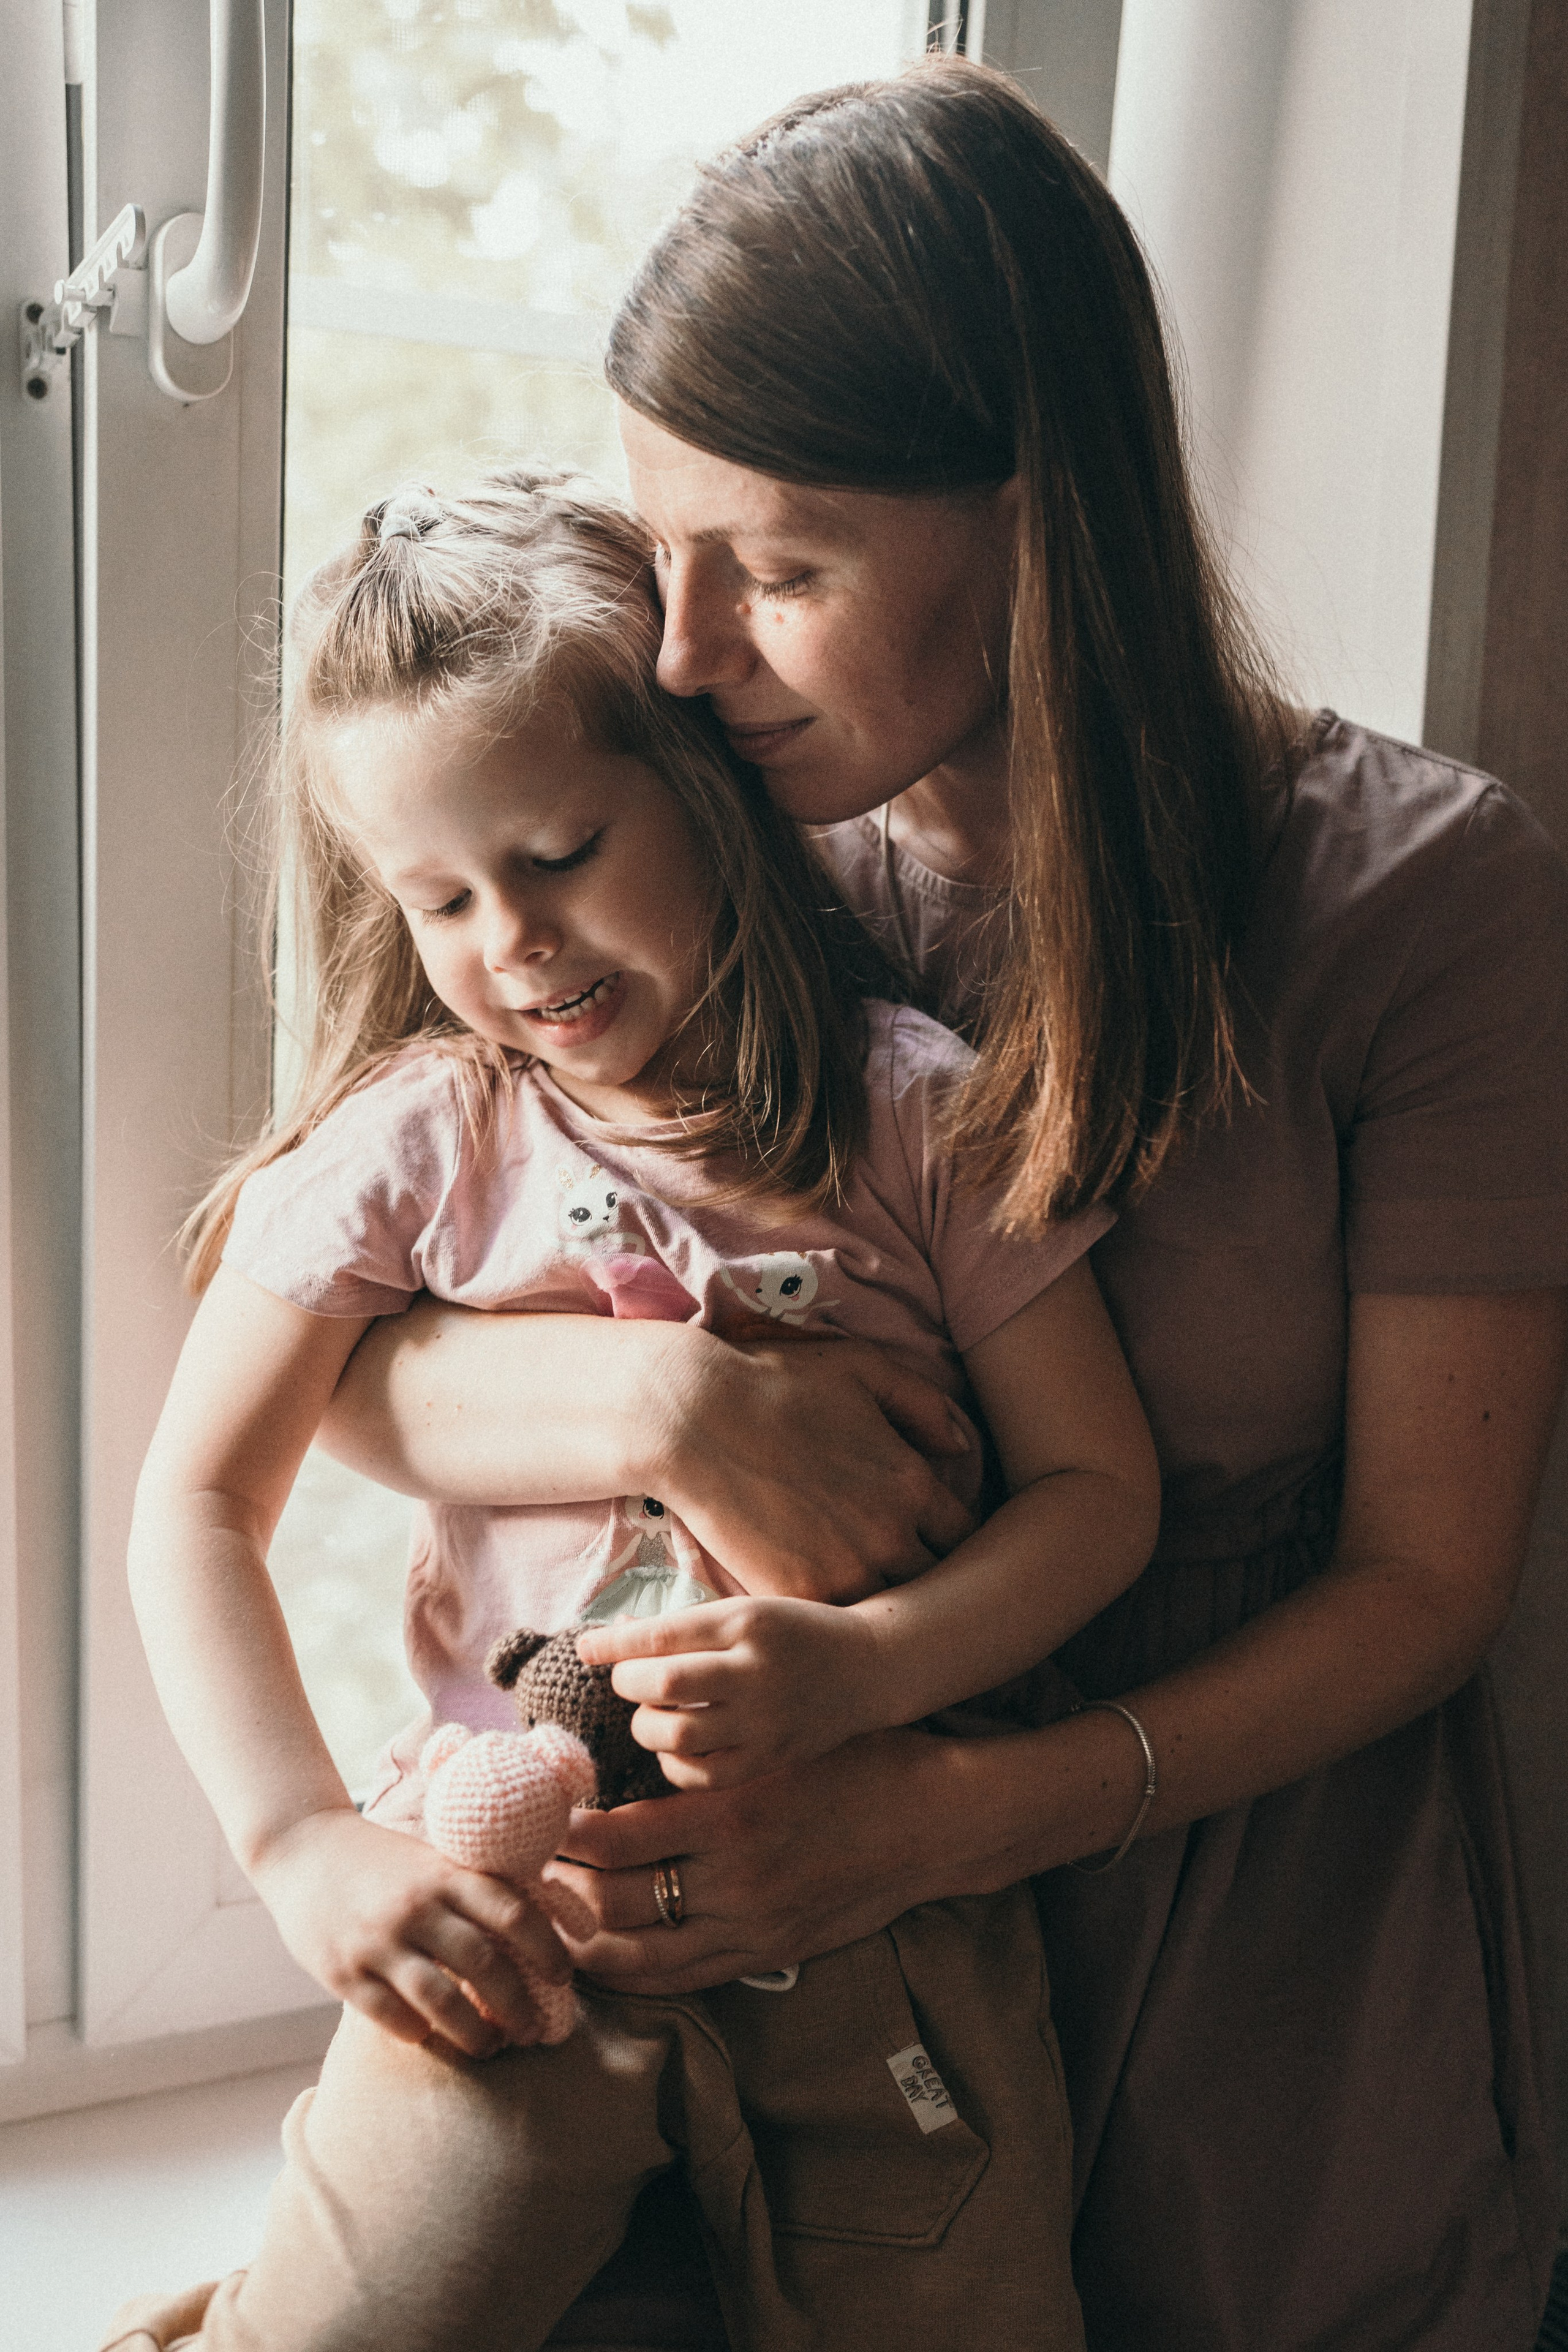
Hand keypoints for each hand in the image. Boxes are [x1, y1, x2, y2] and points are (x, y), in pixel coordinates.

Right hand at [249, 1806, 573, 2056]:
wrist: (302, 1847)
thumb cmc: (382, 1859)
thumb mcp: (433, 1859)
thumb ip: (476, 1887)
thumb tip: (543, 1918)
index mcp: (445, 1874)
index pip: (513, 1911)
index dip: (547, 1947)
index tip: (564, 1975)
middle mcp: (416, 1907)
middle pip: (485, 1963)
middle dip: (518, 2004)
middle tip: (534, 2029)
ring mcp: (378, 1942)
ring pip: (442, 2001)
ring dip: (475, 2034)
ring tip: (492, 2047)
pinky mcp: (343, 1973)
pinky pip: (393, 2017)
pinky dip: (421, 2034)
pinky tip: (433, 2037)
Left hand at [550, 1727, 977, 1994]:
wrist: (930, 1822)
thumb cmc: (853, 1765)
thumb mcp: (774, 1750)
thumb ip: (705, 1761)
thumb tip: (626, 1757)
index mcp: (730, 1817)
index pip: (617, 1839)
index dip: (565, 1837)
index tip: (536, 1822)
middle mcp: (734, 1880)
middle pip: (616, 1900)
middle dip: (561, 1890)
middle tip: (520, 1873)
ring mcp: (751, 1926)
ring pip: (640, 1952)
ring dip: (584, 1940)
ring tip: (545, 1920)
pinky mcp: (768, 1953)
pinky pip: (683, 1976)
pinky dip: (632, 1974)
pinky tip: (600, 1961)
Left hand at [577, 1598, 883, 1789]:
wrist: (869, 1667)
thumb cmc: (794, 1632)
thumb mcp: (745, 1611)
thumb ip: (685, 1627)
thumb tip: (614, 1638)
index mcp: (747, 1621)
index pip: (662, 1634)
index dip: (613, 1644)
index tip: (586, 1648)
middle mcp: (756, 1669)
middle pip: (665, 1685)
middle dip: (629, 1685)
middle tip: (627, 1683)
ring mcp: (766, 1719)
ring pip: (679, 1735)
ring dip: (647, 1727)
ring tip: (651, 1716)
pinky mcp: (773, 1757)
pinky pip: (705, 1776)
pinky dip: (676, 1766)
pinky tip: (676, 1750)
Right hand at [651, 1336, 974, 1600]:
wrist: (690, 1418)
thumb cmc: (775, 1384)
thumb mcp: (861, 1368)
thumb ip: (923, 1403)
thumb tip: (961, 1446)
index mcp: (912, 1483)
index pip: (963, 1535)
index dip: (949, 1538)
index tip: (929, 1537)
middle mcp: (889, 1535)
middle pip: (934, 1583)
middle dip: (923, 1578)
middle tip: (901, 1573)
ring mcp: (843, 1572)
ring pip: (886, 1613)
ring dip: (879, 1604)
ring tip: (863, 1592)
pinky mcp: (796, 1596)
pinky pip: (832, 1626)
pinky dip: (831, 1620)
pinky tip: (821, 1602)